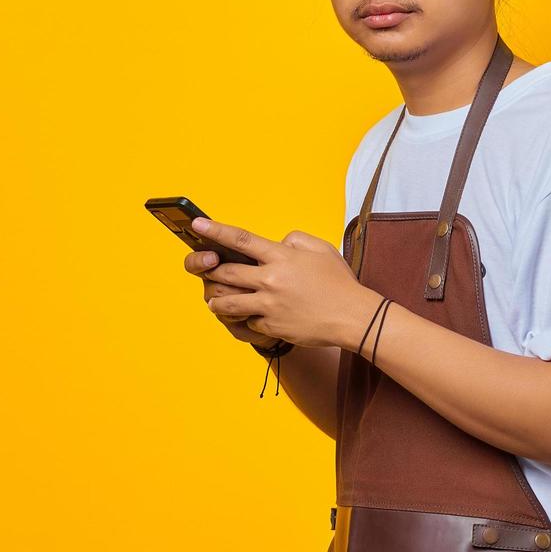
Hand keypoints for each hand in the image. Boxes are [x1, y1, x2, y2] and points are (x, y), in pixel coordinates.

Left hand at [190, 217, 375, 349]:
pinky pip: (249, 321)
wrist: (353, 316)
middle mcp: (270, 280)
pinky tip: (257, 316)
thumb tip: (277, 244)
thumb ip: (294, 240)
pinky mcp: (272, 326)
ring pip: (228, 301)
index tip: (197, 225)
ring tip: (216, 299)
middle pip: (226, 272)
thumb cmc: (339, 282)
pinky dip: (249, 318)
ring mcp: (269, 305)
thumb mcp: (321, 248)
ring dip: (218, 299)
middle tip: (210, 270)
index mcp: (281, 257)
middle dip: (213, 271)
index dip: (215, 231)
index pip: (240, 239)